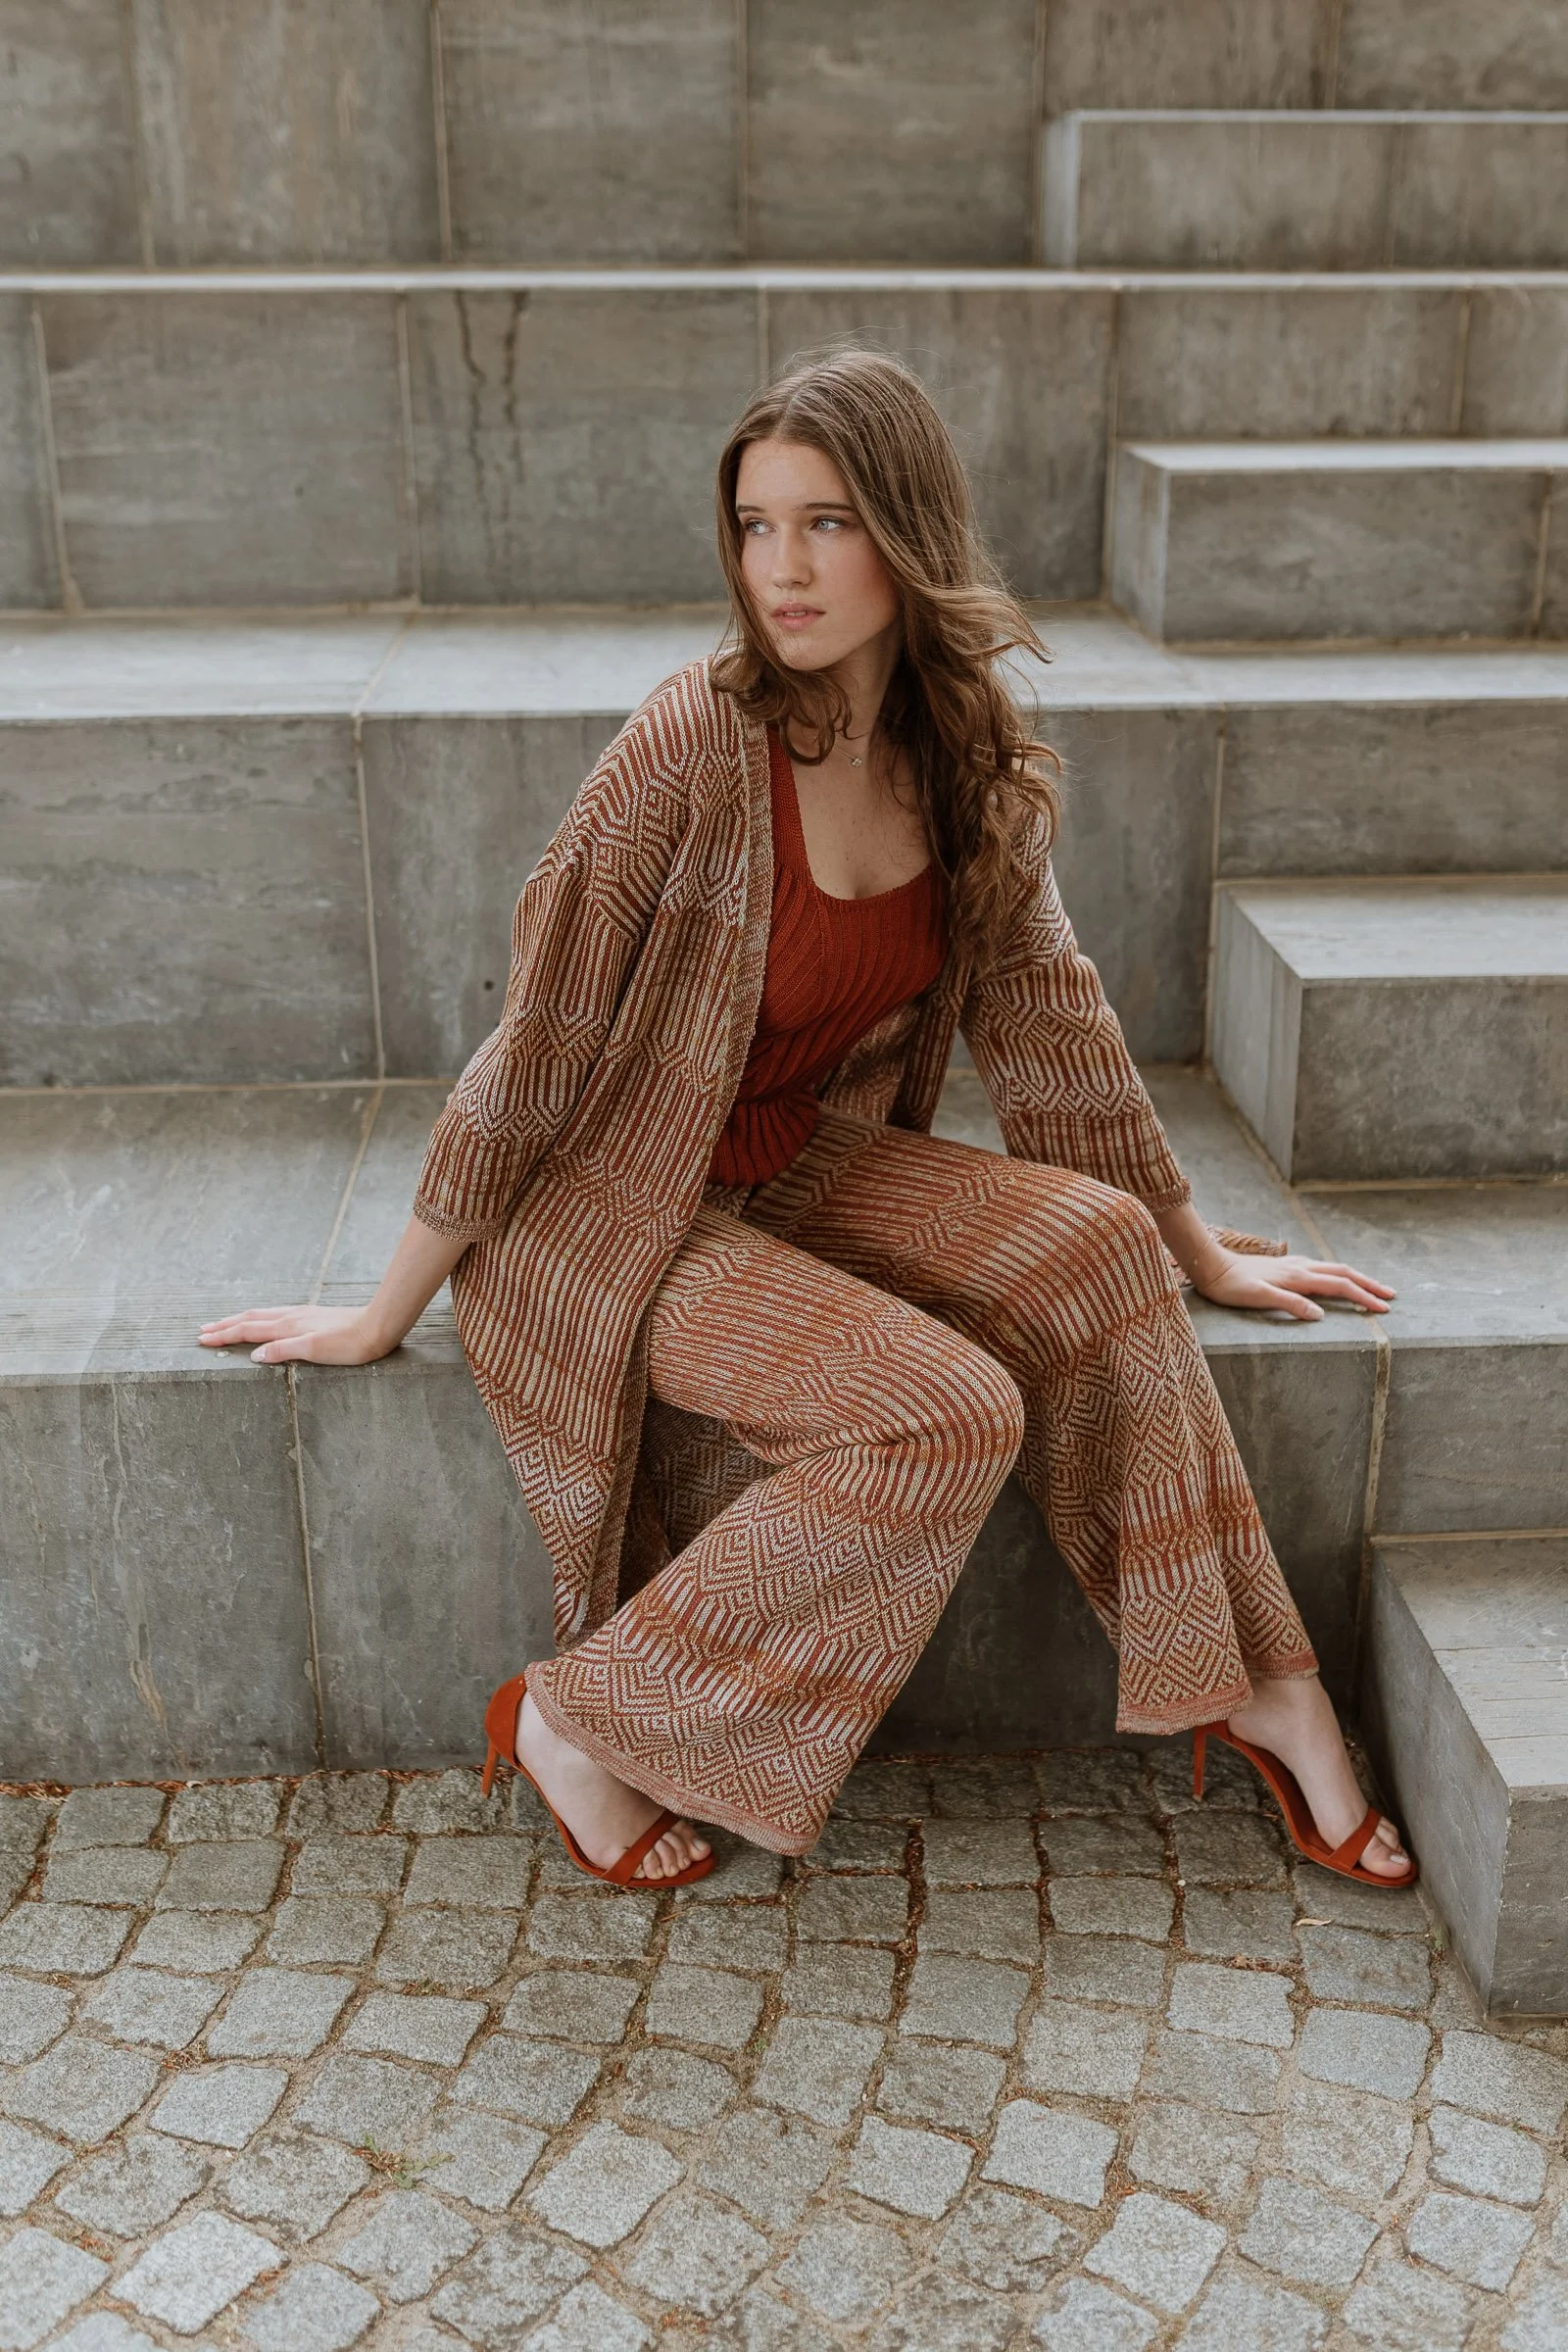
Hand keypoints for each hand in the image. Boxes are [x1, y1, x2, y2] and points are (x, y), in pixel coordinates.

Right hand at [197, 1305, 394, 1364]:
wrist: (378, 1326)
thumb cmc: (349, 1343)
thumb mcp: (314, 1350)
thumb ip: (283, 1350)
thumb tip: (254, 1355)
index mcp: (288, 1326)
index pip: (248, 1330)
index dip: (224, 1335)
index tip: (201, 1339)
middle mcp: (291, 1317)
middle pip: (250, 1319)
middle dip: (225, 1325)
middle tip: (203, 1330)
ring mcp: (302, 1315)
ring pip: (263, 1315)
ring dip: (240, 1319)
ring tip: (225, 1322)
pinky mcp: (313, 1317)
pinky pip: (276, 1315)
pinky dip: (260, 1318)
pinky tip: (266, 1320)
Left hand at [1189, 1248, 1394, 1321]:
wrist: (1211, 1266)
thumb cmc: (1231, 1286)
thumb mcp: (1258, 1297)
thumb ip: (1289, 1304)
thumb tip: (1320, 1315)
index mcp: (1298, 1278)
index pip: (1340, 1286)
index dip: (1363, 1297)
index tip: (1383, 1309)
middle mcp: (1300, 1268)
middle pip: (1344, 1273)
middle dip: (1369, 1284)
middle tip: (1391, 1296)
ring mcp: (1294, 1265)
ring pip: (1333, 1269)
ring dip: (1356, 1278)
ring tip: (1372, 1288)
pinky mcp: (1286, 1267)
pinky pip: (1321, 1269)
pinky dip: (1338, 1275)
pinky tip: (1335, 1280)